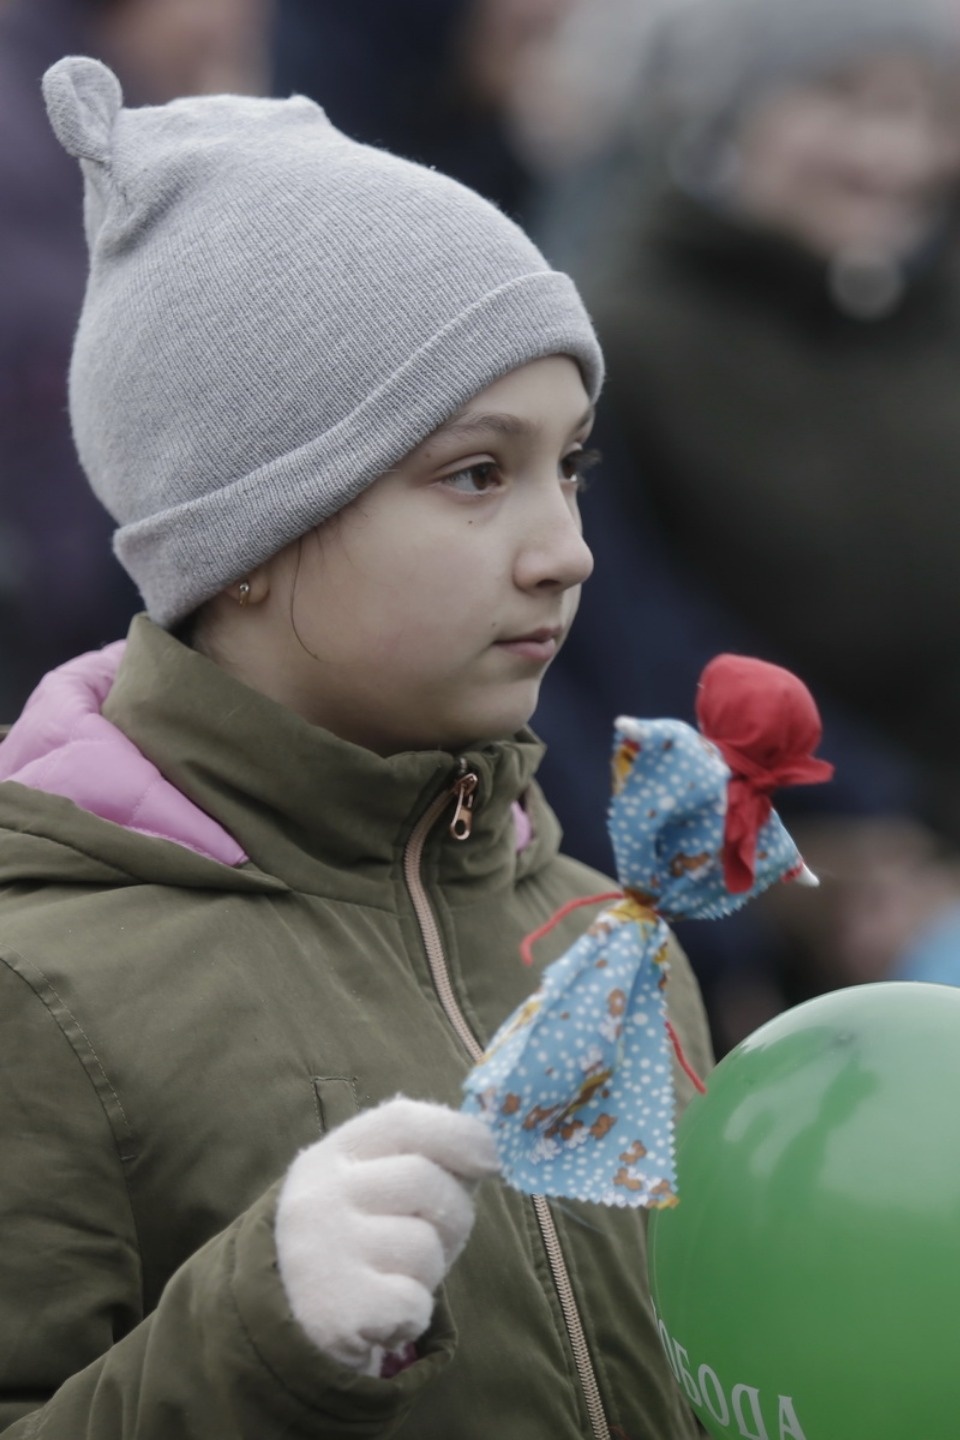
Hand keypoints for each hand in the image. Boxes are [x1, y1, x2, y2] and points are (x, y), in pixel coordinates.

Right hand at [274, 1096, 498, 1374]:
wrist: (297, 1311)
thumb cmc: (360, 1236)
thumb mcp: (377, 1183)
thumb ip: (425, 1160)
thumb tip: (489, 1151)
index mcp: (334, 1153)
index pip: (402, 1121)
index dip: (457, 1133)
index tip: (491, 1160)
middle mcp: (321, 1194)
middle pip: (425, 1181)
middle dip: (453, 1214)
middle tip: (436, 1239)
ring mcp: (324, 1250)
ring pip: (424, 1247)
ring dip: (429, 1270)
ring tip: (396, 1277)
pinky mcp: (334, 1309)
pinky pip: (414, 1303)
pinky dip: (414, 1314)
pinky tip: (386, 1313)